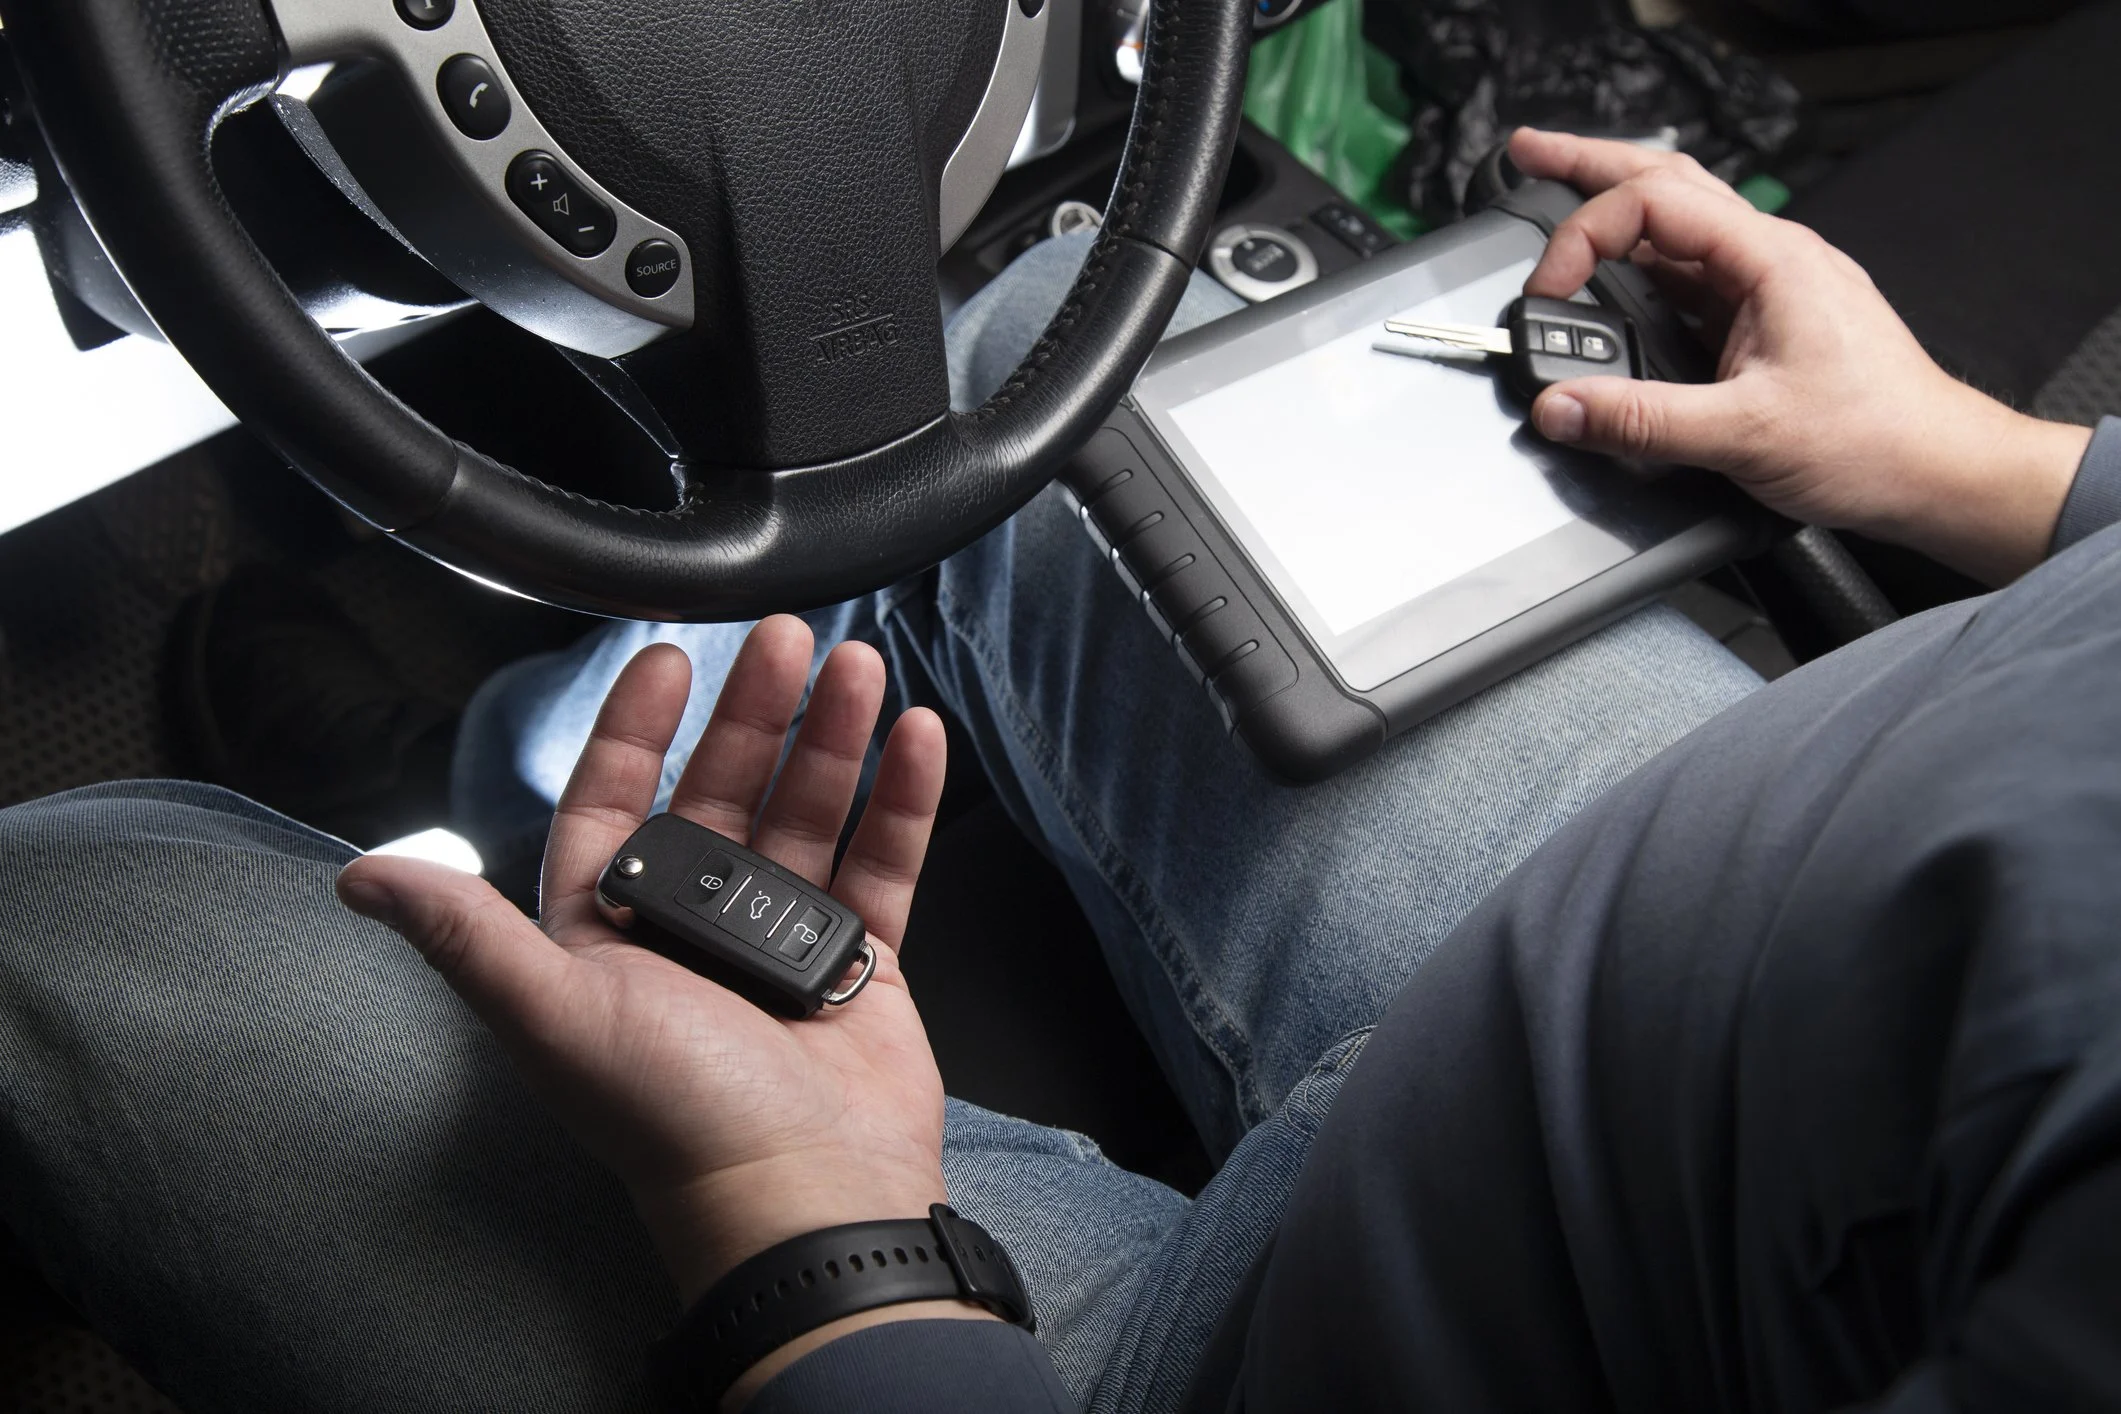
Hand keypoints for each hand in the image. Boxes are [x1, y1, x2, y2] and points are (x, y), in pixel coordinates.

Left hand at [334, 619, 956, 1310]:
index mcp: (611, 935)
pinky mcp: (860, 962)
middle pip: (726, 790)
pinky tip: (916, 740)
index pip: (617, 799)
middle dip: (757, 710)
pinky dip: (901, 800)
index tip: (669, 656)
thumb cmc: (679, 1119)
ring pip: (809, 812)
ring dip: (833, 737)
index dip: (637, 725)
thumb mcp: (556, 1015)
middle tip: (789, 638)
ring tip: (857, 668)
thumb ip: (467, 934)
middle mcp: (694, 929)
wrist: (805, 1198)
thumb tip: (361, 875)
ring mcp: (782, 941)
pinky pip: (883, 862)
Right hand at [1508, 127, 2091, 584]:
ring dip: (1615, 209)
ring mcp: (1769, 286)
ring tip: (1562, 192)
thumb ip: (1641, 421)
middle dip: (1590, 164)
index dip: (1586, 237)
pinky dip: (1641, 263)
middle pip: (1666, 182)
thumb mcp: (1743, 435)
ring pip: (1679, 223)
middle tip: (1529, 153)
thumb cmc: (1874, 442)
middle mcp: (1771, 258)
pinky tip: (1614, 277)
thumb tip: (1561, 407)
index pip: (1654, 204)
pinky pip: (1691, 274)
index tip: (1549, 292)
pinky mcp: (1765, 320)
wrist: (1937, 471)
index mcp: (1771, 259)